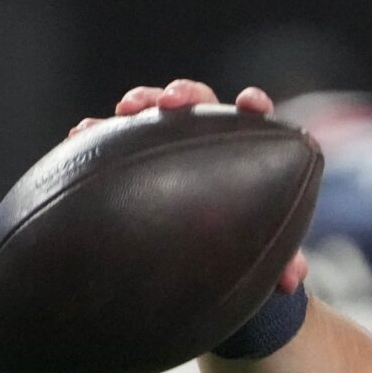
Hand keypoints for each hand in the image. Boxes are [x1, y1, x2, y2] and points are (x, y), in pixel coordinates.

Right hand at [70, 79, 302, 292]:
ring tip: (123, 109)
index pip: (252, 117)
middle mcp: (206, 136)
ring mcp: (169, 140)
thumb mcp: (265, 250)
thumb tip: (293, 279)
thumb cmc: (246, 242)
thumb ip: (283, 259)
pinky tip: (79, 135)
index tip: (249, 103)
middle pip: (198, 102)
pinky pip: (115, 136)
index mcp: (245, 147)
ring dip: (141, 102)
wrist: (208, 256)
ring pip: (154, 111)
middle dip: (184, 94)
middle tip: (168, 102)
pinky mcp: (135, 153)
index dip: (252, 105)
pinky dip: (98, 131)